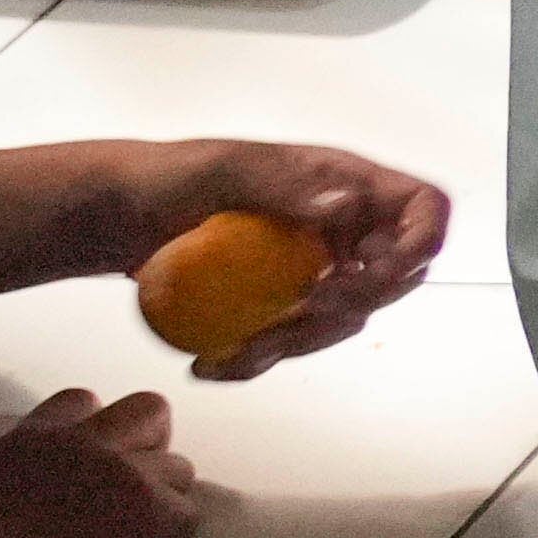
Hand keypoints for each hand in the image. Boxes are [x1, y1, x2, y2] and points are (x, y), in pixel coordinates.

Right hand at [0, 387, 201, 537]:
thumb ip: (22, 469)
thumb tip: (40, 486)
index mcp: (34, 434)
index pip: (83, 400)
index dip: (96, 430)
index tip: (90, 464)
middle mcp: (84, 440)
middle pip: (150, 410)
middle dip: (152, 443)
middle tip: (133, 489)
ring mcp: (121, 471)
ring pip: (179, 467)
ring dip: (163, 498)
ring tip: (132, 534)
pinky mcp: (147, 509)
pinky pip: (186, 515)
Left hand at [119, 139, 447, 375]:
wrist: (115, 216)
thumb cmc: (165, 178)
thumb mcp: (221, 171)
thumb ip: (285, 184)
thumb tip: (349, 203)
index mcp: (346, 183)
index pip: (422, 209)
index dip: (421, 243)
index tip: (377, 274)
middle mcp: (343, 228)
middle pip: (393, 278)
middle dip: (355, 306)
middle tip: (303, 312)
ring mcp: (313, 269)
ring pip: (343, 322)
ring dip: (298, 344)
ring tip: (236, 352)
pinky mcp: (278, 305)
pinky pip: (292, 343)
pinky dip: (259, 361)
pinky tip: (212, 365)